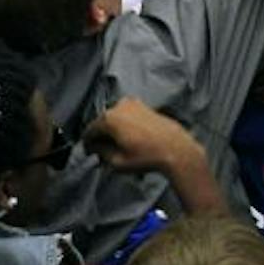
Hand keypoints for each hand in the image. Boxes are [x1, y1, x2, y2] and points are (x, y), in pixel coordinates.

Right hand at [83, 96, 206, 173]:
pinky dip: (124, 124)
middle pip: (102, 122)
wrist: (176, 148)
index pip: (90, 131)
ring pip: (115, 117)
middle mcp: (119, 105)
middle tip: (102, 151)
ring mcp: (133, 103)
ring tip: (117, 145)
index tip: (89, 153)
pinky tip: (129, 137)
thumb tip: (95, 147)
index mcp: (109, 118)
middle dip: (101, 136)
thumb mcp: (117, 162)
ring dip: (113, 129)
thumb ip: (101, 152)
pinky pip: (126, 115)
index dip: (88, 144)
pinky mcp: (144, 105)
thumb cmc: (145, 157)